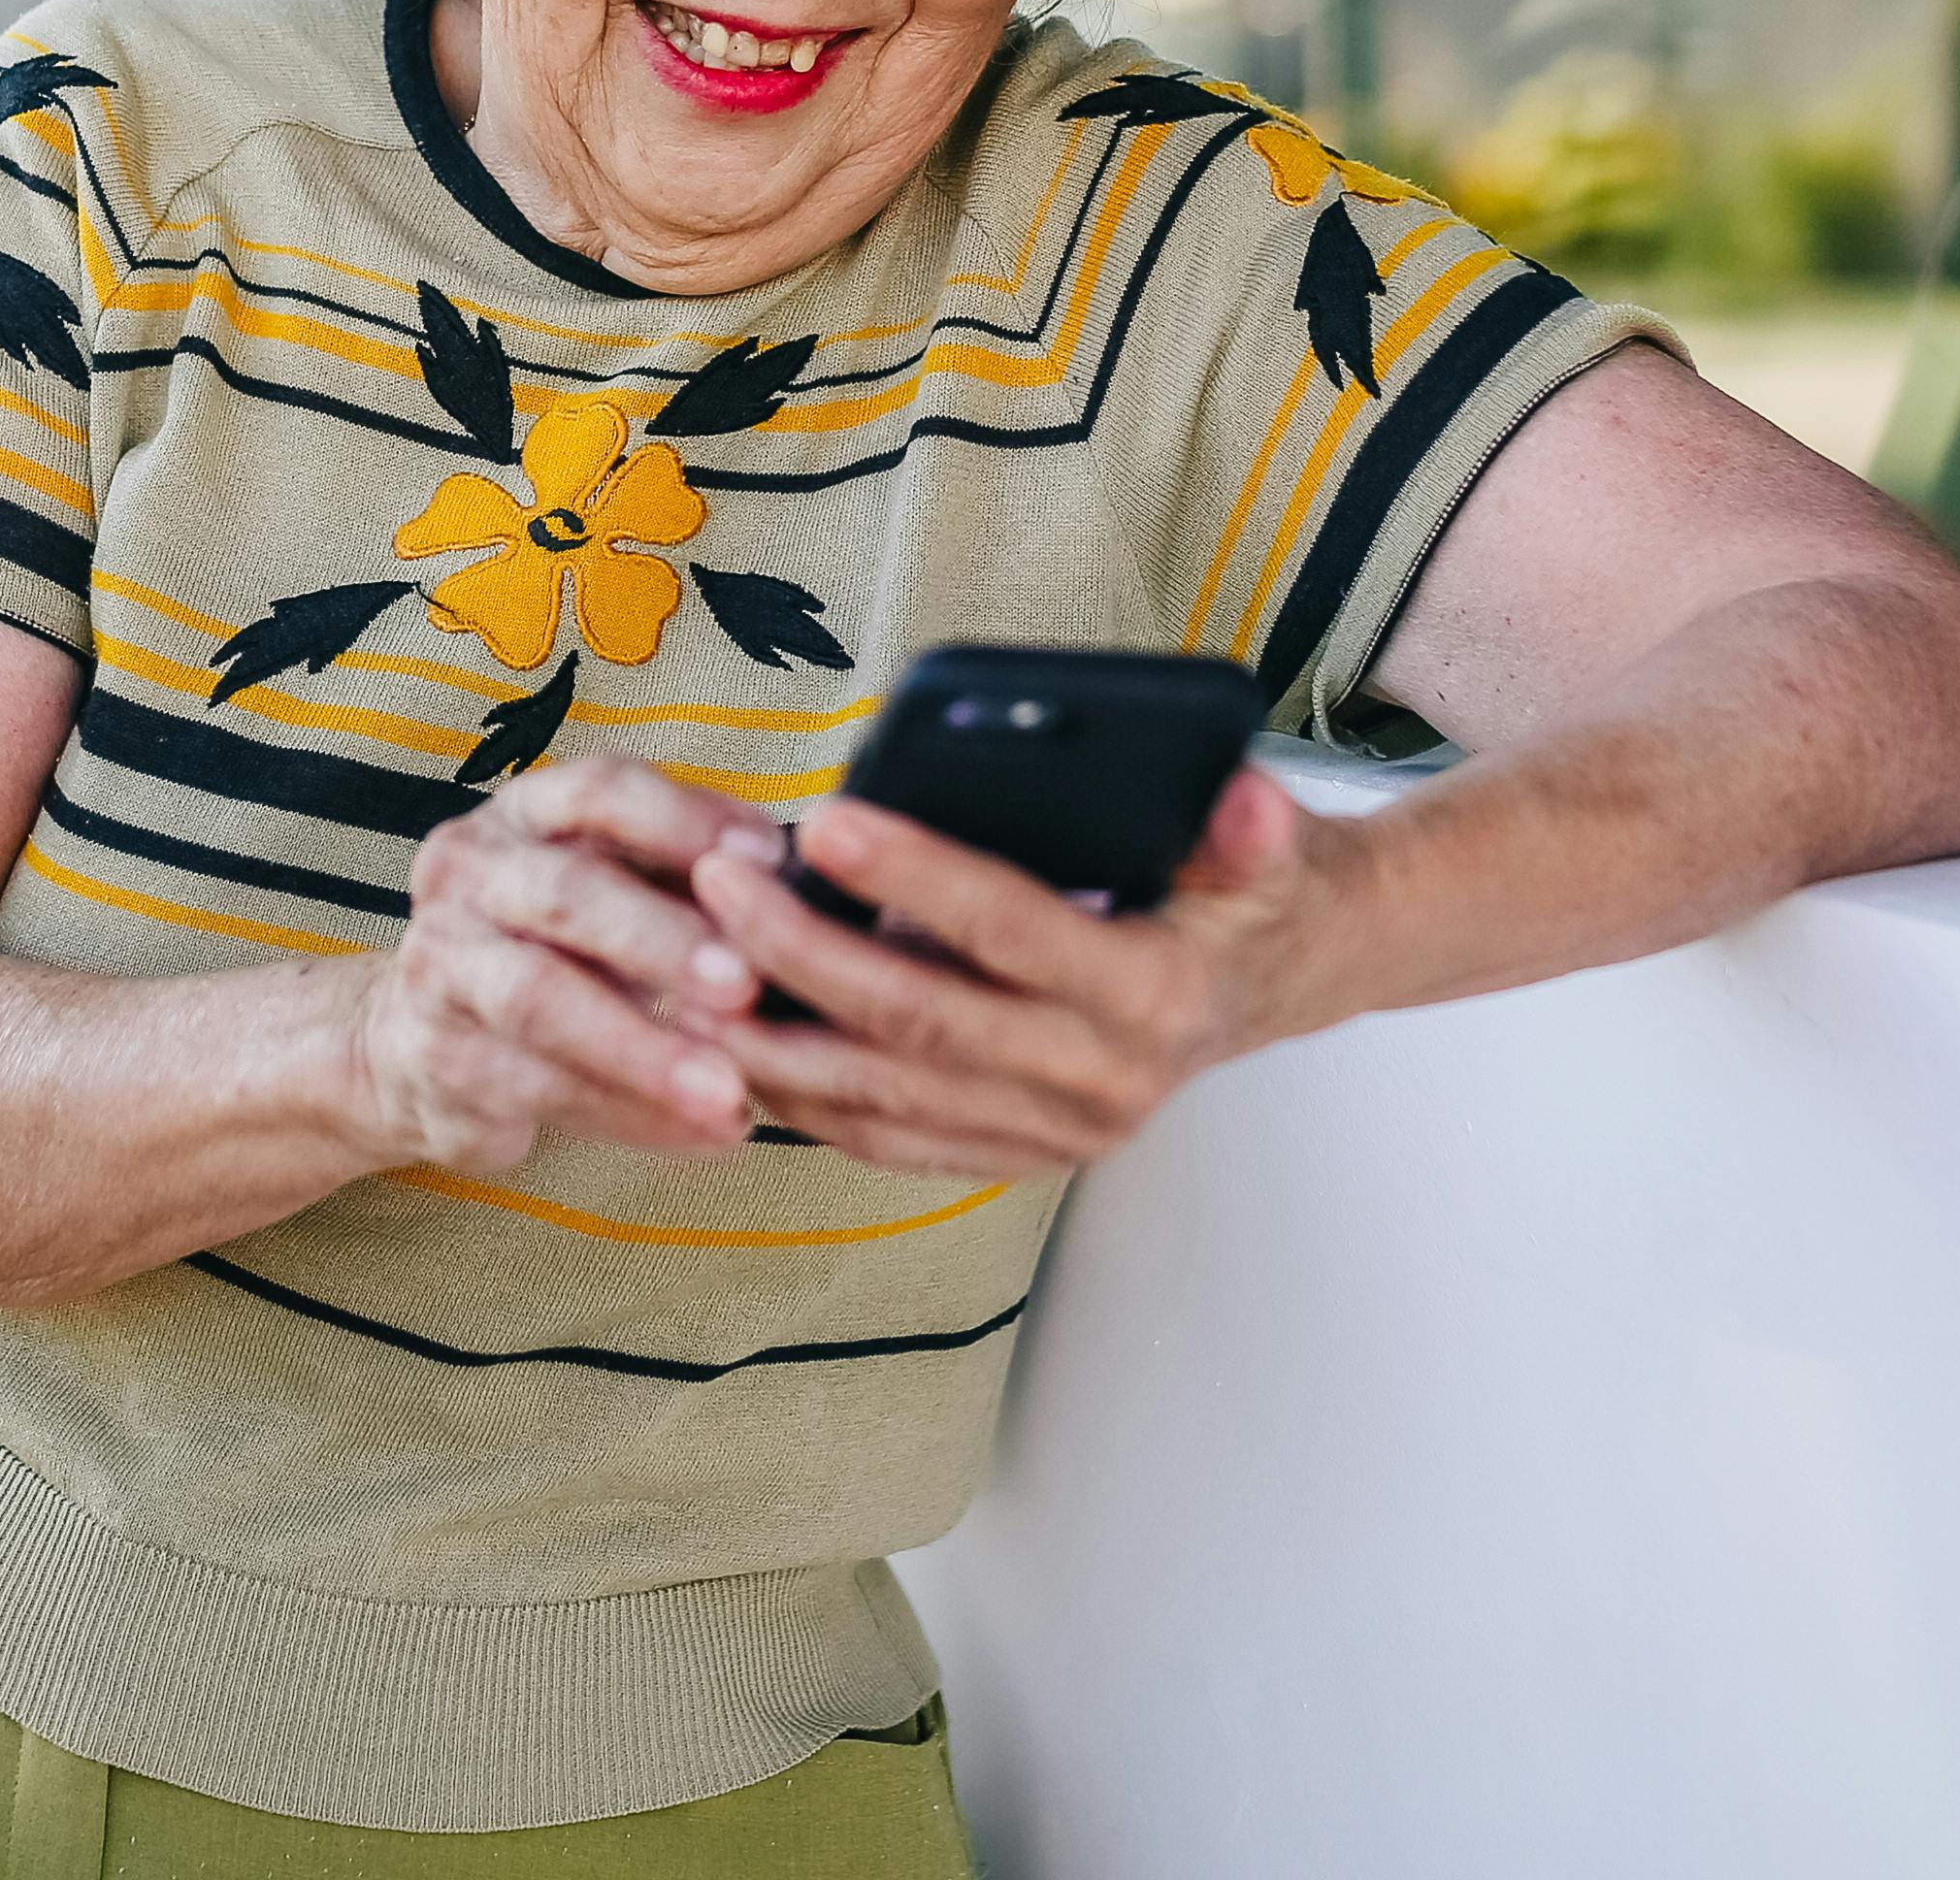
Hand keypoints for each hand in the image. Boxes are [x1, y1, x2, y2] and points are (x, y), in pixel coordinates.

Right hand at [346, 757, 777, 1171]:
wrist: (416, 1043)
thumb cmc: (556, 953)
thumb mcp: (615, 895)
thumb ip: (689, 886)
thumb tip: (807, 891)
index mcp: (525, 814)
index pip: (599, 791)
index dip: (683, 820)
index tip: (768, 860)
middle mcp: (469, 873)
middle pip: (566, 894)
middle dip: (662, 941)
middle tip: (746, 988)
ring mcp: (441, 964)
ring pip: (541, 1000)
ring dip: (643, 1049)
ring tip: (729, 1093)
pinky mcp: (434, 1056)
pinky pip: (539, 1088)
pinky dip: (632, 1114)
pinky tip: (705, 1133)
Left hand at [692, 770, 1325, 1178]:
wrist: (1270, 984)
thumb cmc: (1244, 896)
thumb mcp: (1266, 846)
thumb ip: (1246, 826)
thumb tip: (1242, 800)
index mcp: (1153, 997)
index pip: (1009, 930)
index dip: (914, 877)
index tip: (825, 822)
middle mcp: (1099, 1083)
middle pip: (920, 1022)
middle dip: (804, 954)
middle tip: (719, 886)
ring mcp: (1050, 1135)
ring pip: (884, 1097)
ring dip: (776, 1040)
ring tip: (689, 970)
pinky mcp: (1012, 1158)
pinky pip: (886, 1138)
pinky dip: (804, 1096)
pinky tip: (736, 1041)